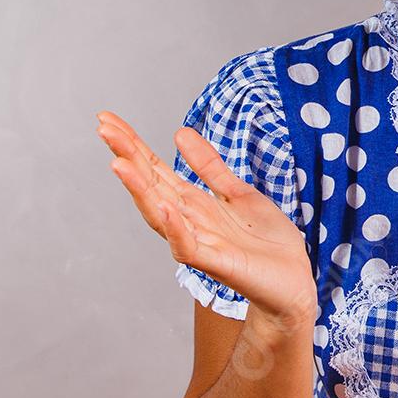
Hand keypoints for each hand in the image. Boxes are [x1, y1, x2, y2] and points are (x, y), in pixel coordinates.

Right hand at [96, 110, 316, 326]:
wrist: (294, 280)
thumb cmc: (266, 241)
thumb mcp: (238, 192)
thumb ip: (209, 166)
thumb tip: (179, 132)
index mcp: (192, 203)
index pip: (154, 169)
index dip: (132, 144)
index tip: (107, 118)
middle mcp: (187, 221)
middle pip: (150, 186)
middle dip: (127, 157)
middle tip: (103, 128)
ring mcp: (199, 242)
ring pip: (160, 214)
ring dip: (139, 190)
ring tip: (119, 164)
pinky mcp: (216, 263)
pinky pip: (187, 246)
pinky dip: (174, 228)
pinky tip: (163, 207)